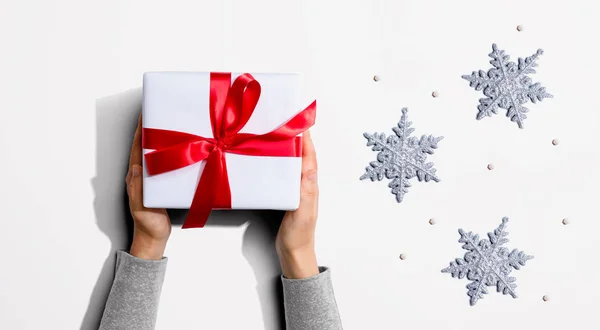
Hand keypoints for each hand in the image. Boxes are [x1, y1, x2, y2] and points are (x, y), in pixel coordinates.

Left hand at [125, 114, 171, 259]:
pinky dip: (169, 153)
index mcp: (135, 177)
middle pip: (145, 146)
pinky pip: (164, 164)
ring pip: (155, 154)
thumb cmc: (148, 225)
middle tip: (160, 113)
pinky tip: (178, 148)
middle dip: (150, 129)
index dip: (140, 131)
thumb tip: (135, 167)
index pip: (137, 149)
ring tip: (170, 125)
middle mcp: (142, 175)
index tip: (145, 115)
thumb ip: (136, 190)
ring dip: (160, 139)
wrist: (154, 239)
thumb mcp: (141, 209)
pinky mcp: (161, 184)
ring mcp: (151, 179)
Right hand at [276, 130, 319, 278]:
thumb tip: (311, 168)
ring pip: (292, 164)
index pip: (309, 157)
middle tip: (284, 121)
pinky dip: (278, 163)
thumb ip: (306, 192)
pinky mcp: (286, 196)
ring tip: (274, 134)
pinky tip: (269, 159)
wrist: (293, 254)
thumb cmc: (298, 235)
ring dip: (286, 148)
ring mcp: (295, 190)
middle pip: (301, 156)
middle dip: (295, 138)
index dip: (306, 139)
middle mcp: (304, 185)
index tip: (299, 121)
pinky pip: (283, 174)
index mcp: (310, 186)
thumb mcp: (303, 213)